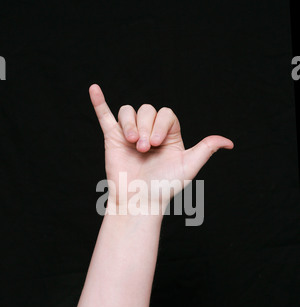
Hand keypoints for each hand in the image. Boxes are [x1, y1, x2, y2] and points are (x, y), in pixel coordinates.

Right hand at [89, 84, 232, 212]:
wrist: (138, 201)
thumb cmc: (163, 186)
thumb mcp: (188, 166)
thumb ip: (206, 149)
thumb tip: (229, 142)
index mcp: (169, 136)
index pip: (166, 114)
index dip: (161, 124)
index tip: (157, 144)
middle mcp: (150, 132)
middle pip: (147, 110)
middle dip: (145, 127)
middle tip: (144, 149)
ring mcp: (130, 134)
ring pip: (129, 111)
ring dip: (130, 124)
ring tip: (132, 143)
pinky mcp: (112, 138)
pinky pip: (105, 116)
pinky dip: (99, 102)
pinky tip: (94, 88)